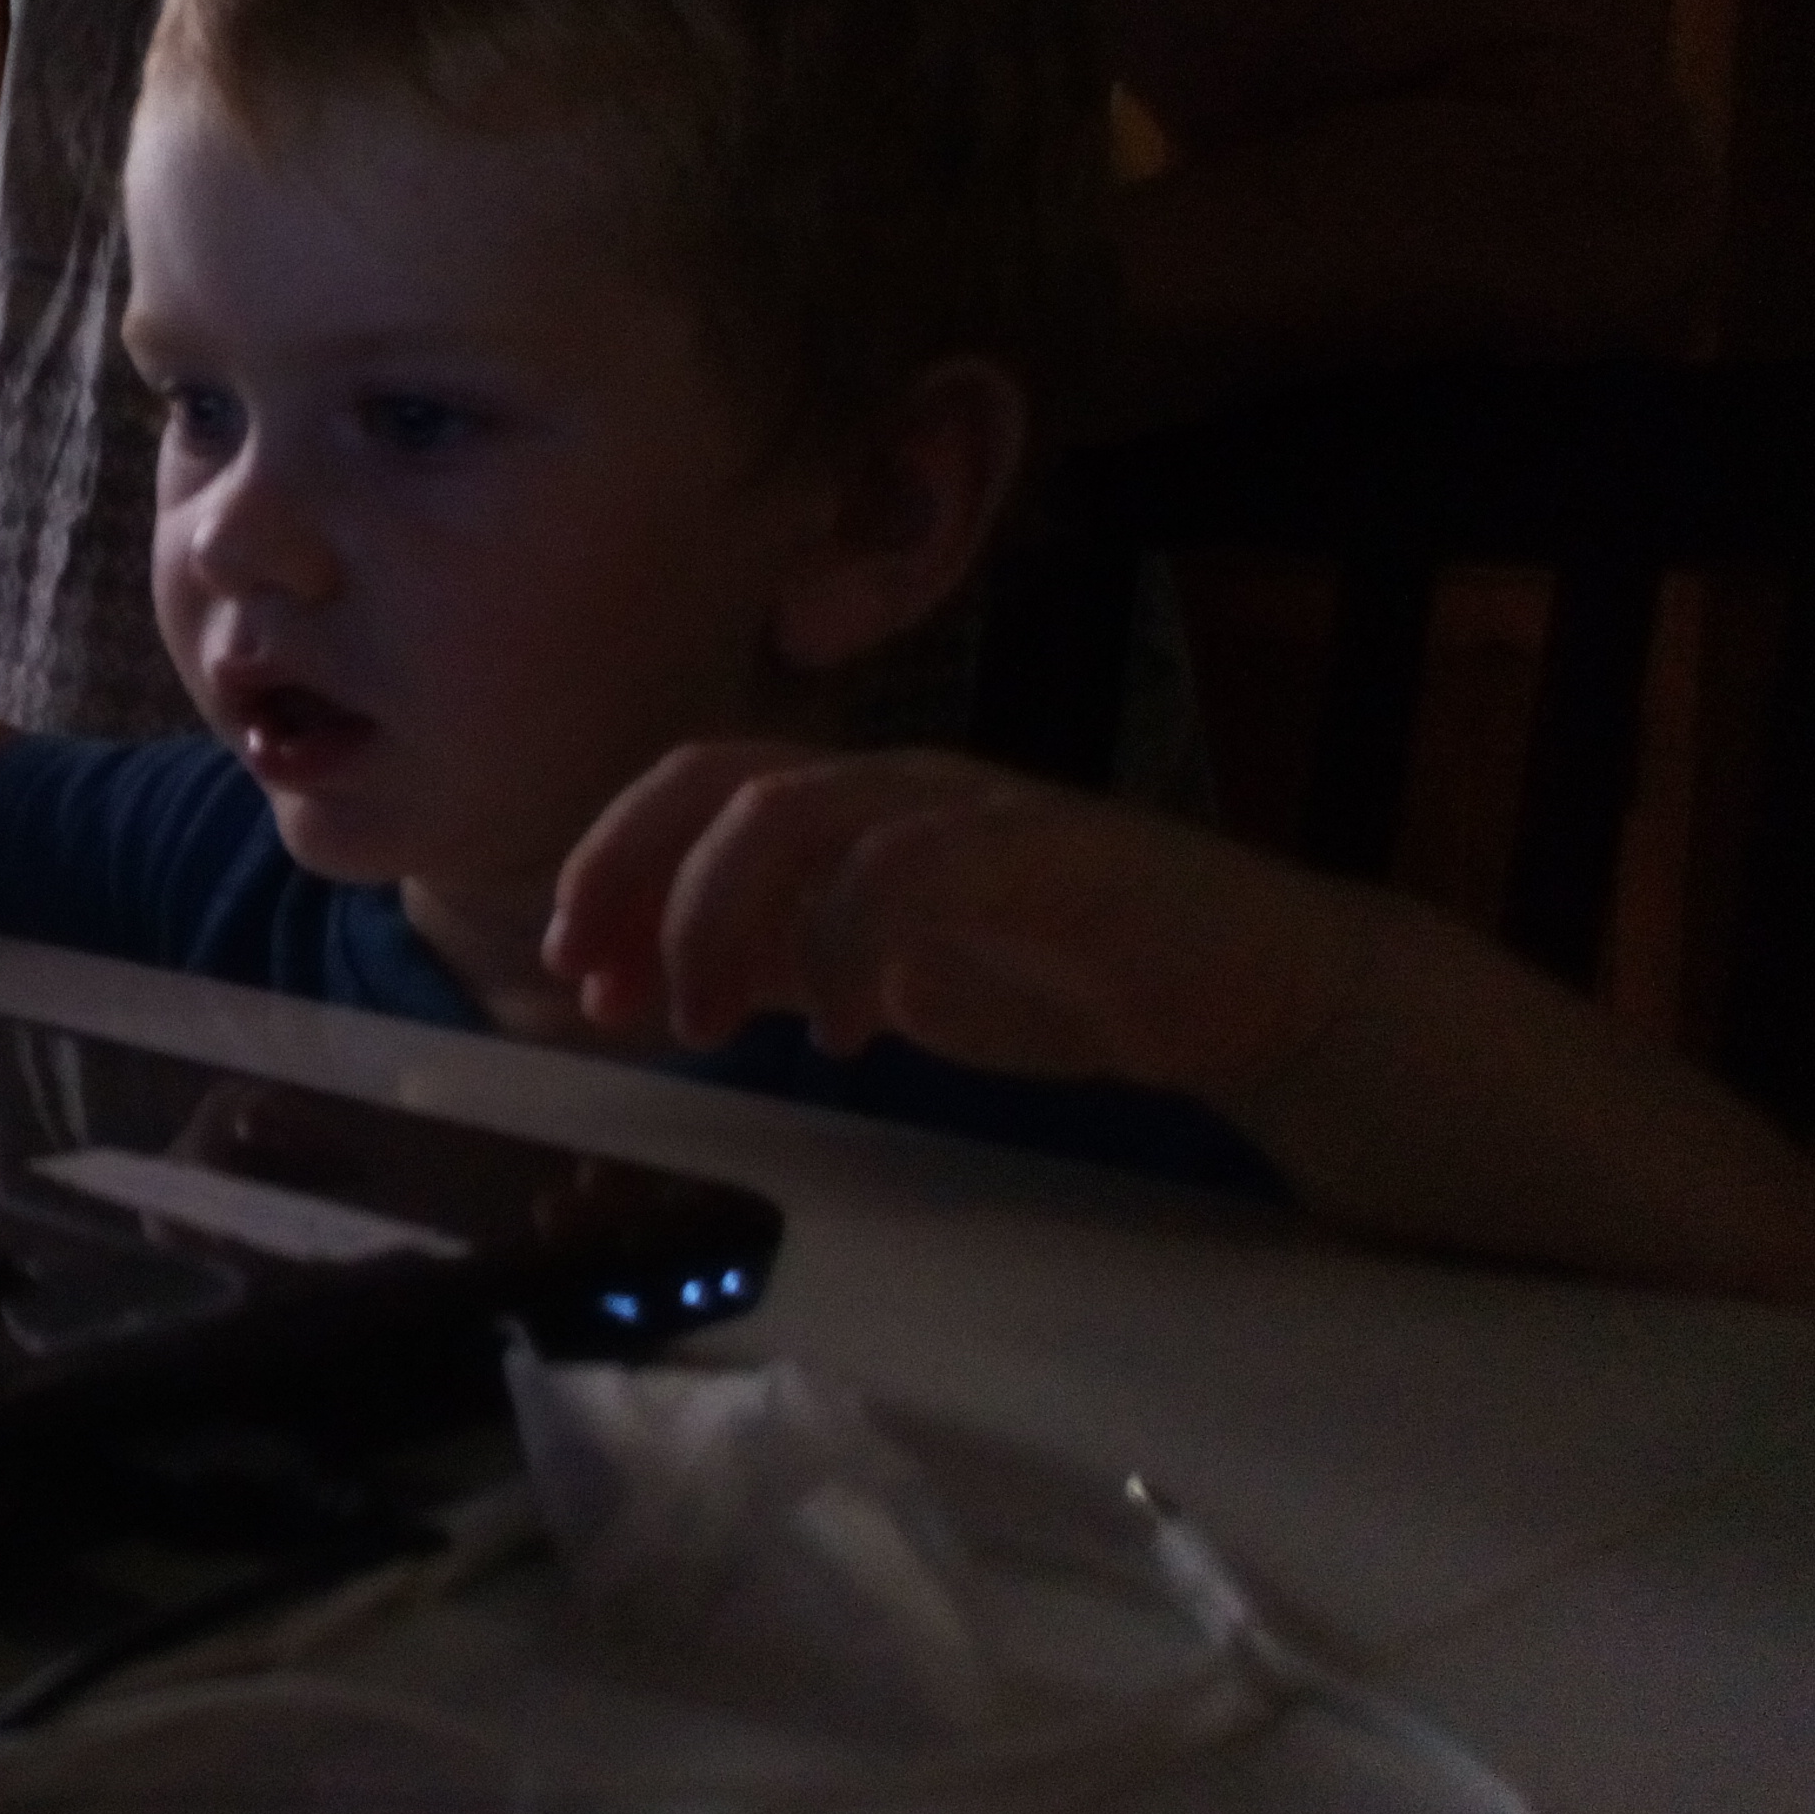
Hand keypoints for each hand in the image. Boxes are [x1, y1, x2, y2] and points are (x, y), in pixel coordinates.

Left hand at [543, 742, 1383, 1105]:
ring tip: (707, 1025)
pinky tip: (843, 1032)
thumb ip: (762, 973)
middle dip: (635, 878)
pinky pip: (910, 869)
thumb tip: (637, 990)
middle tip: (608, 989)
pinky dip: (845, 947)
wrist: (1245, 984)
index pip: (691, 787)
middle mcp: (895, 786)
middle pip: (721, 781)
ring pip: (793, 810)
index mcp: (847, 807)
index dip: (610, 860)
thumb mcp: (870, 984)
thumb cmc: (1054, 976)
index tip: (569, 961)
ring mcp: (969, 807)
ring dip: (719, 921)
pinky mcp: (1044, 849)